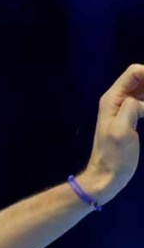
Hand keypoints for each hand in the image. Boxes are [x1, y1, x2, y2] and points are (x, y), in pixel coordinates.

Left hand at [78, 63, 142, 204]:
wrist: (106, 175)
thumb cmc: (114, 155)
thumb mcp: (121, 130)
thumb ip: (131, 108)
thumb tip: (140, 99)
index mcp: (112, 99)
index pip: (134, 72)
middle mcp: (117, 99)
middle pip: (141, 79)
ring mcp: (123, 108)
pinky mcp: (130, 118)